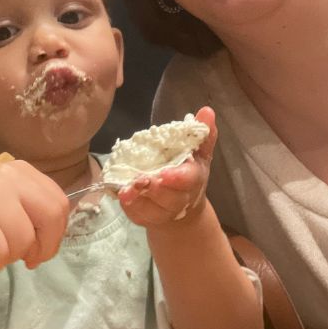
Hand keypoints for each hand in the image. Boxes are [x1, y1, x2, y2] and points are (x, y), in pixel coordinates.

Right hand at [0, 159, 69, 274]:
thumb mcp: (11, 201)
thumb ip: (35, 211)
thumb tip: (54, 237)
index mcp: (21, 170)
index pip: (59, 203)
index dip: (55, 233)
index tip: (42, 248)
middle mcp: (8, 175)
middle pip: (49, 217)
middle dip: (42, 247)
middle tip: (27, 259)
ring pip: (23, 240)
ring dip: (10, 257)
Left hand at [117, 106, 216, 228]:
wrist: (182, 206)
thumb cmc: (189, 171)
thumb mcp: (198, 151)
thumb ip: (202, 132)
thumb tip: (207, 111)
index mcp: (193, 178)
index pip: (188, 179)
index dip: (177, 178)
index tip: (164, 173)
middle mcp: (180, 198)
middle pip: (169, 198)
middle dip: (155, 190)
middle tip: (141, 179)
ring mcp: (163, 211)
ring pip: (152, 210)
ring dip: (138, 200)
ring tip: (126, 190)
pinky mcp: (146, 217)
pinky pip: (137, 215)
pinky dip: (129, 207)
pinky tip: (120, 195)